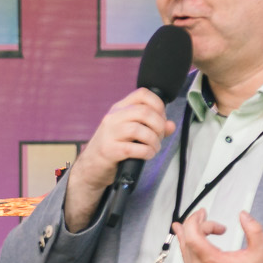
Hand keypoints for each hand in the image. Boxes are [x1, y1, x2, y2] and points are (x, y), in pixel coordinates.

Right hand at [64, 88, 175, 230]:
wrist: (91, 168)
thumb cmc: (113, 148)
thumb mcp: (132, 134)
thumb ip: (153, 128)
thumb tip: (171, 125)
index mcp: (119, 109)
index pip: (142, 94)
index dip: (158, 104)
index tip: (161, 119)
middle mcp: (113, 118)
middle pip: (144, 111)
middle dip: (159, 125)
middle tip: (159, 137)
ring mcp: (109, 133)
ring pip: (139, 129)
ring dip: (153, 141)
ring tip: (153, 148)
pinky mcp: (109, 150)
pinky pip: (134, 148)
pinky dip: (146, 152)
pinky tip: (147, 155)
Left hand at [177, 208, 262, 262]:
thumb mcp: (261, 252)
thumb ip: (254, 229)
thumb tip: (243, 215)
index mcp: (212, 262)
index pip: (192, 235)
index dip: (195, 220)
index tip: (203, 213)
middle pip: (186, 240)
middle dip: (194, 225)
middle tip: (204, 217)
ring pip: (183, 251)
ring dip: (187, 235)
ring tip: (186, 225)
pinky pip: (186, 260)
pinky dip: (187, 248)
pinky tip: (188, 242)